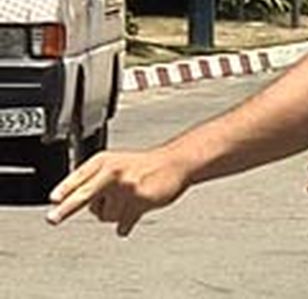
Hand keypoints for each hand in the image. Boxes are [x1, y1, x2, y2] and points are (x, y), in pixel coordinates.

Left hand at [45, 148, 189, 235]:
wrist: (175, 163)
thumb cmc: (143, 165)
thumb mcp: (115, 163)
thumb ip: (93, 179)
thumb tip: (68, 202)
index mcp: (104, 161)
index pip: (78, 177)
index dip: (65, 189)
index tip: (54, 199)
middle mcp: (113, 172)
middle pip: (84, 196)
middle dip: (66, 209)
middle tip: (52, 219)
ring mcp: (126, 188)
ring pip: (104, 215)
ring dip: (112, 214)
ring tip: (127, 201)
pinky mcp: (139, 201)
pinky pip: (122, 223)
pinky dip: (124, 225)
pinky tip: (130, 218)